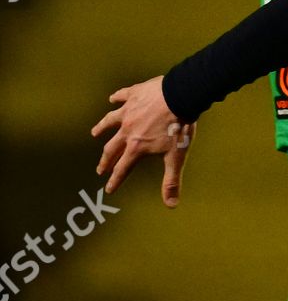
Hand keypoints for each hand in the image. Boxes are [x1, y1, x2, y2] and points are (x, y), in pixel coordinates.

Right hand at [91, 77, 192, 199]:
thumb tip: (171, 205)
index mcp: (137, 147)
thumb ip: (171, 181)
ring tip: (94, 133)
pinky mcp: (133, 95)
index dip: (116, 180)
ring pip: (110, 121)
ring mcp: (128, 112)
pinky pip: (121, 97)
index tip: (108, 189)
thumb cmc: (179, 128)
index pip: (123, 168)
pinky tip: (112, 99)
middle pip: (113, 148)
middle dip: (106, 160)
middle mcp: (128, 130)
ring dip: (101, 128)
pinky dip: (116, 98)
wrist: (180, 97)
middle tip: (100, 169)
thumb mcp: (176, 157)